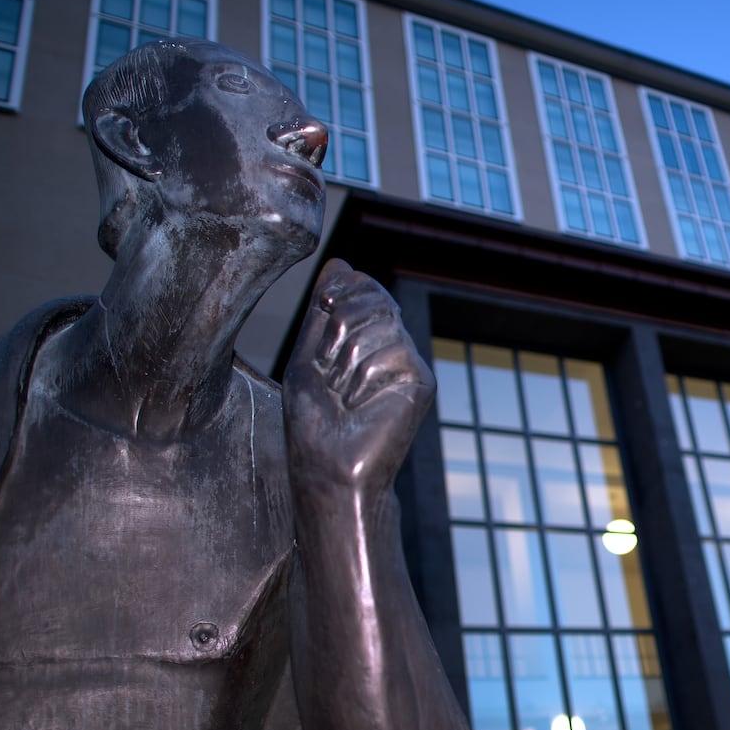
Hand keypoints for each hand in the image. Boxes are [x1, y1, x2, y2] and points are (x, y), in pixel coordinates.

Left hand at [284, 259, 433, 492]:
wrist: (329, 467)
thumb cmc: (314, 423)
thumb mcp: (308, 354)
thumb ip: (324, 311)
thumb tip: (340, 263)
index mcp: (363, 336)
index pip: (364, 285)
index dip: (345, 287)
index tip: (326, 304)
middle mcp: (390, 345)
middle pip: (373, 297)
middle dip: (339, 326)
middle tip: (328, 369)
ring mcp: (407, 363)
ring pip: (381, 324)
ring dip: (346, 360)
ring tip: (343, 395)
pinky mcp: (421, 382)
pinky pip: (393, 352)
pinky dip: (365, 378)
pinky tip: (362, 407)